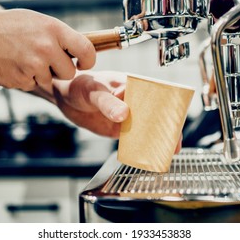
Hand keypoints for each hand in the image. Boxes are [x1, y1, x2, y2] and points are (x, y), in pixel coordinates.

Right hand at [0, 9, 95, 90]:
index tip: (82, 62)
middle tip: (43, 60)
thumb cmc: (5, 26)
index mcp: (54, 29)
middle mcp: (47, 48)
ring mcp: (34, 65)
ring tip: (22, 58)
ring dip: (39, 75)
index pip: (87, 50)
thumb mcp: (36, 21)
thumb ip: (58, 35)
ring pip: (50, 81)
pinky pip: (32, 85)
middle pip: (69, 73)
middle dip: (59, 71)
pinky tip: (12, 65)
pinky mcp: (21, 80)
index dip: (88, 60)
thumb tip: (78, 50)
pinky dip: (24, 79)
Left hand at [45, 70, 183, 154]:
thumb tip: (124, 114)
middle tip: (175, 142)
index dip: (168, 108)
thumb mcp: (92, 91)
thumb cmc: (79, 85)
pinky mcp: (120, 128)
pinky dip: (143, 145)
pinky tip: (150, 154)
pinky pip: (135, 137)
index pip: (157, 95)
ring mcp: (129, 115)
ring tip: (168, 151)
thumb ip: (107, 103)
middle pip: (157, 114)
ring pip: (148, 127)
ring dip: (157, 138)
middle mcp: (134, 100)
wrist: (65, 96)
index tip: (174, 121)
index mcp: (132, 85)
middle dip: (168, 127)